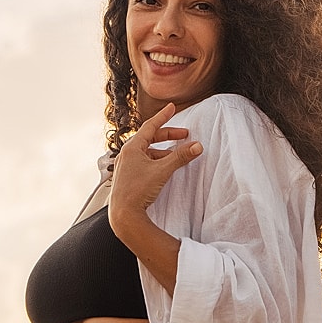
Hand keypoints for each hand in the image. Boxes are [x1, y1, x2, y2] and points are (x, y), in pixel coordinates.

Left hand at [109, 102, 203, 219]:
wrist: (124, 214)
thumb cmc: (137, 190)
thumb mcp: (162, 170)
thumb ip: (180, 157)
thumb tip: (197, 145)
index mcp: (132, 147)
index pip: (150, 126)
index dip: (163, 116)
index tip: (172, 108)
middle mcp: (127, 154)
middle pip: (150, 138)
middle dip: (168, 136)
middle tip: (184, 135)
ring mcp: (127, 166)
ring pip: (149, 152)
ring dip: (165, 151)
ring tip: (179, 154)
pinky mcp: (129, 177)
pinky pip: (146, 162)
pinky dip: (158, 161)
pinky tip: (167, 167)